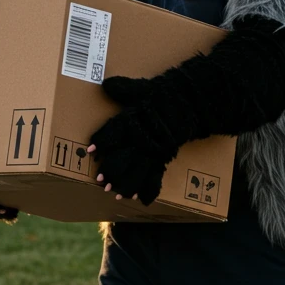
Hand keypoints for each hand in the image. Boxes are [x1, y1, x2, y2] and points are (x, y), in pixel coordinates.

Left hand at [89, 80, 177, 204]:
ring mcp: (154, 149)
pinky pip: (156, 176)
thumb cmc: (165, 94)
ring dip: (125, 184)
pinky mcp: (164, 157)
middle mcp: (143, 138)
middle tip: (99, 180)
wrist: (192, 102)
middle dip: (111, 170)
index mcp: (134, 119)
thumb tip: (105, 85)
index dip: (102, 141)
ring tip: (114, 193)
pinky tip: (139, 199)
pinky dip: (147, 189)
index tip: (91, 150)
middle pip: (123, 157)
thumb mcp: (144, 88)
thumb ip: (124, 89)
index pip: (114, 132)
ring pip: (137, 171)